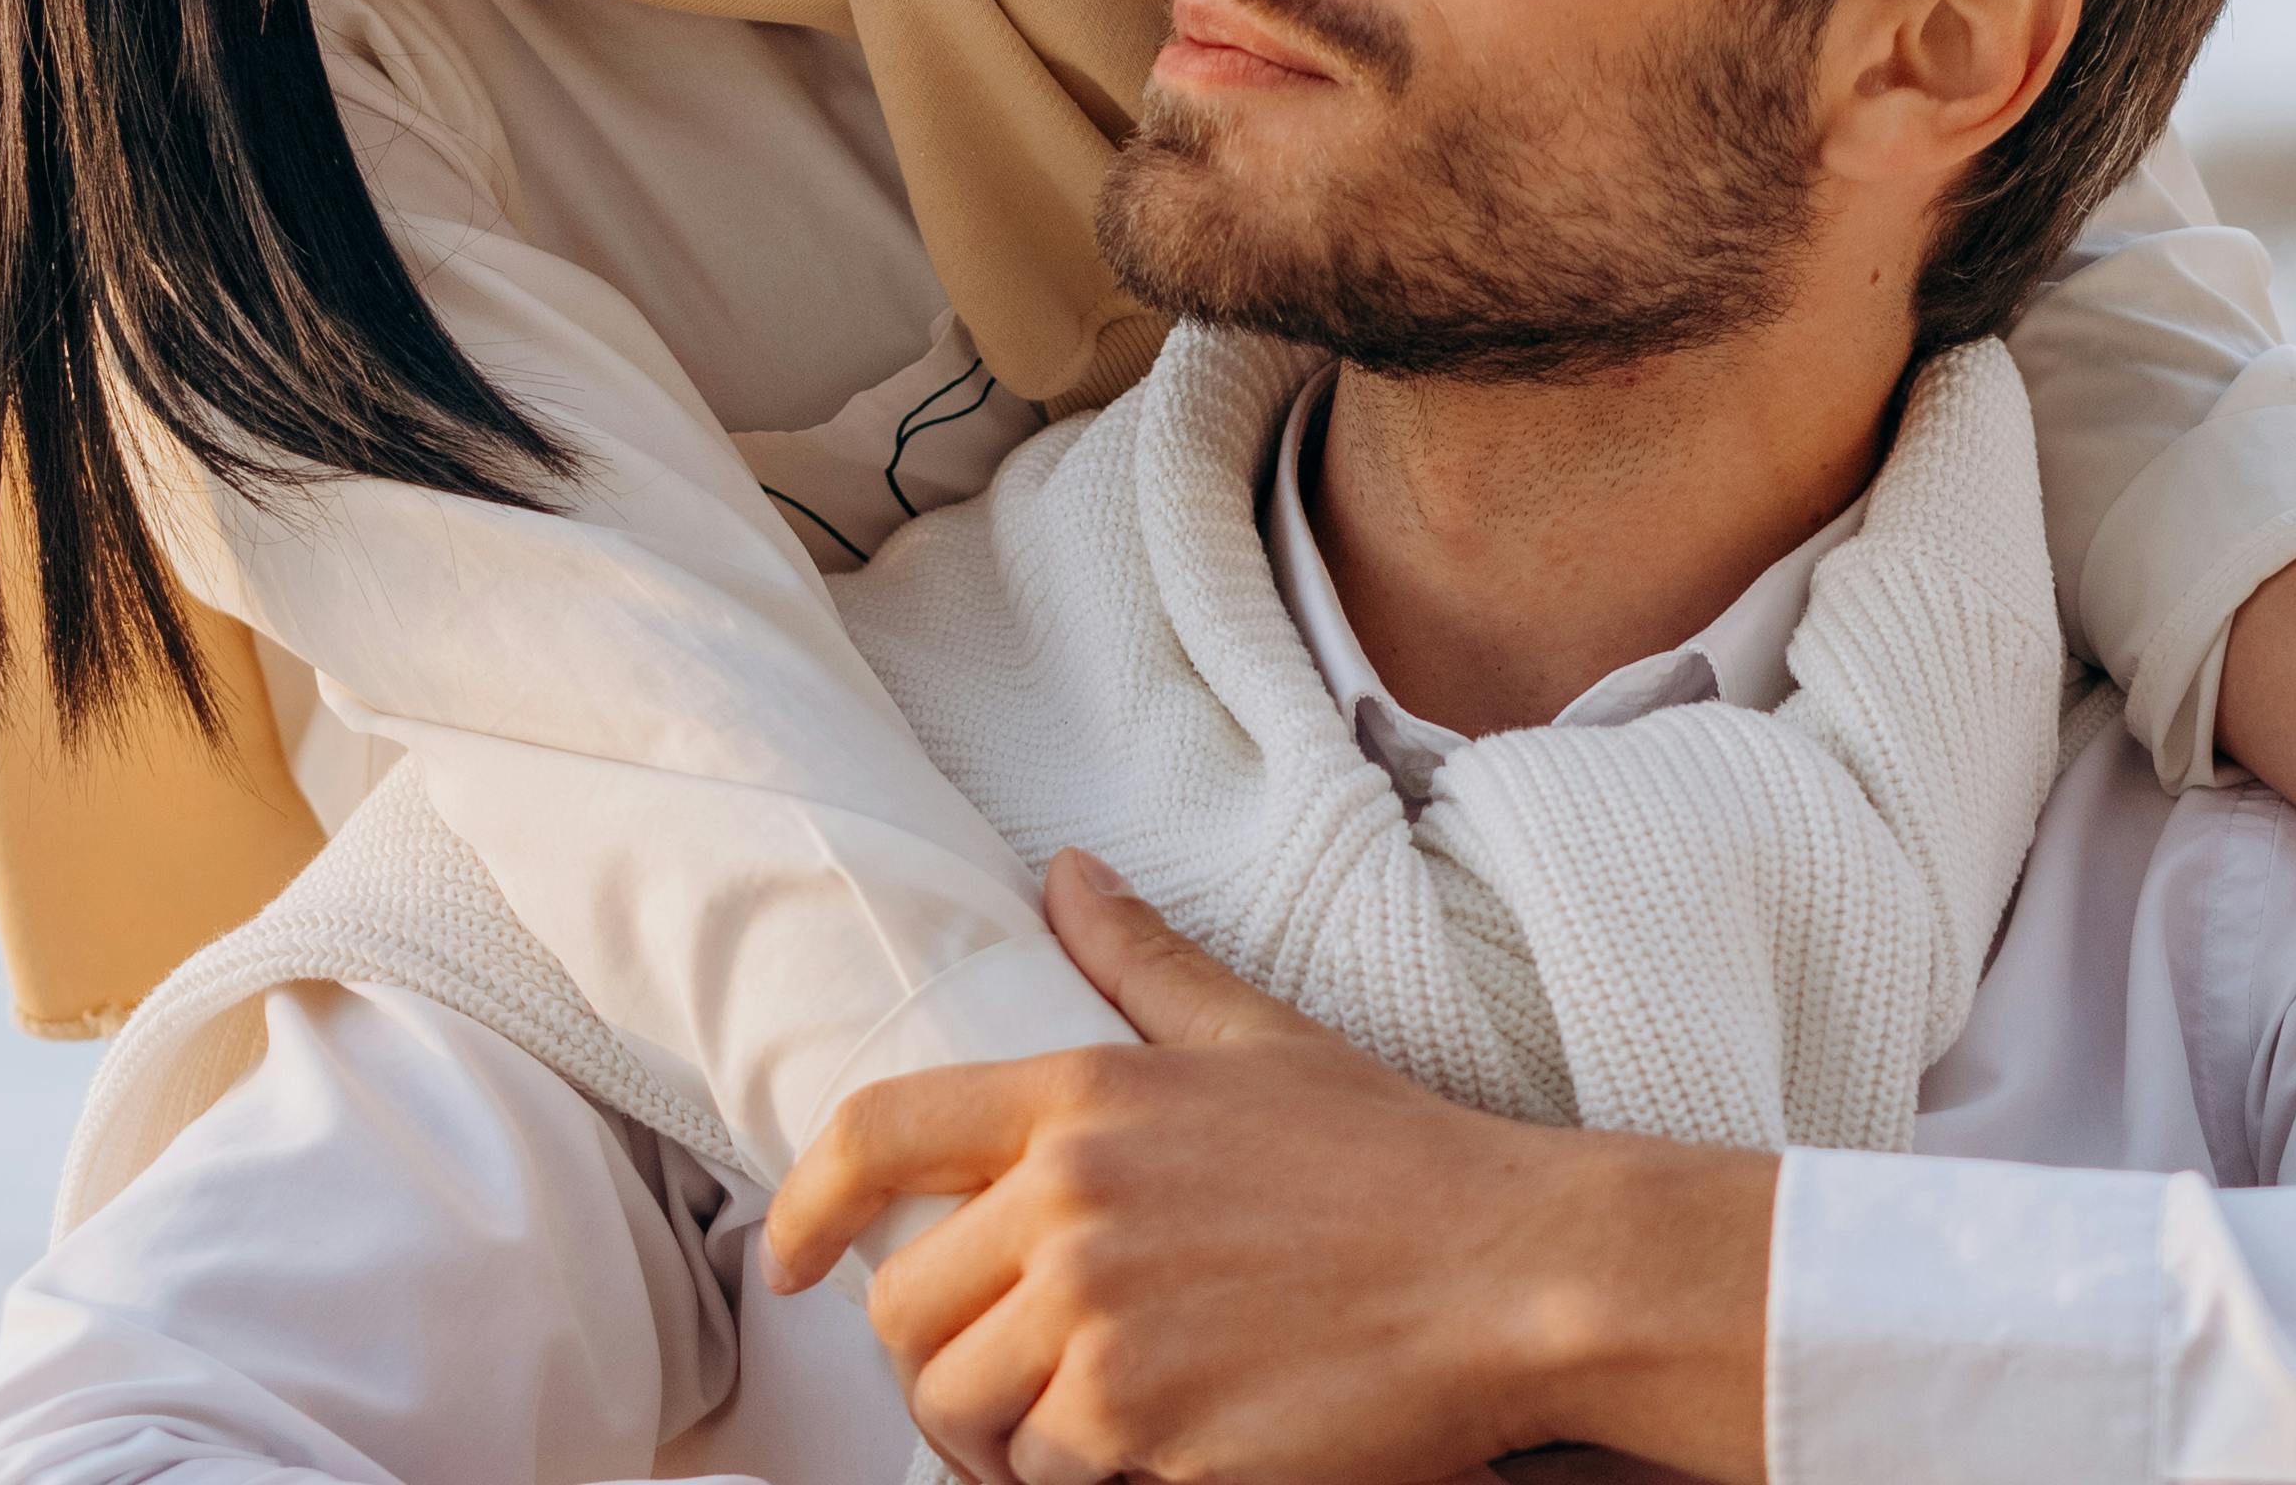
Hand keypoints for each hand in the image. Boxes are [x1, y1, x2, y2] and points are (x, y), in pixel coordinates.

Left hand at [764, 848, 1774, 1484]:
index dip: (806, 1204)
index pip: (877, 1136)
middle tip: (1009, 1377)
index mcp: (1080, 1096)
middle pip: (905, 1313)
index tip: (792, 1258)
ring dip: (1009, 1436)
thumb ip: (1140, 961)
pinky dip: (1079, 1484)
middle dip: (938, 1360)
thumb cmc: (1386, 1156)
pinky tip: (1154, 1452)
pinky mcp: (1142, 1436)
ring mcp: (1100, 1325)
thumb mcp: (1250, 1037)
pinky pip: (1047, 1482)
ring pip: (964, 1414)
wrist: (1503, 1273)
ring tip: (1091, 1420)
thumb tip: (1064, 872)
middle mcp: (1068, 1203)